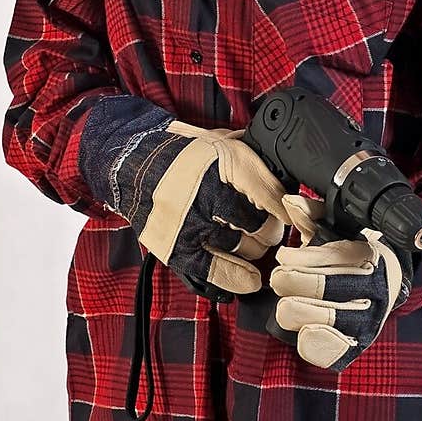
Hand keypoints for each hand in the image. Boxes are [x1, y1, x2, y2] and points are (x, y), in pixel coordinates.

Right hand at [104, 118, 290, 294]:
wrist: (132, 165)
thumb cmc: (181, 155)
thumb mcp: (221, 141)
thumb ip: (252, 159)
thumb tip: (286, 181)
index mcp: (225, 161)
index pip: (274, 197)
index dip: (288, 210)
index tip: (290, 215)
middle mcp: (210, 193)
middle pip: (263, 227)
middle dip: (270, 230)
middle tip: (266, 228)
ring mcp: (193, 224)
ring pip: (246, 249)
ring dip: (253, 249)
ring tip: (249, 241)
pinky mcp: (177, 248)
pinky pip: (217, 272)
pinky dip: (238, 278)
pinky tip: (249, 279)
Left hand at [269, 193, 412, 369]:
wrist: (384, 286)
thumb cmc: (351, 256)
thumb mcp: (336, 230)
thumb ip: (312, 215)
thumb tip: (290, 203)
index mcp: (371, 259)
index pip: (330, 258)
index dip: (299, 257)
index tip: (286, 256)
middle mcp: (374, 292)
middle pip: (321, 288)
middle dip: (291, 280)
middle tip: (281, 276)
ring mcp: (367, 323)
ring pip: (318, 320)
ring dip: (295, 309)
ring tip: (288, 301)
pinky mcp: (355, 347)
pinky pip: (328, 353)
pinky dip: (311, 343)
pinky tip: (304, 329)